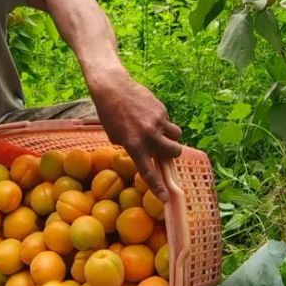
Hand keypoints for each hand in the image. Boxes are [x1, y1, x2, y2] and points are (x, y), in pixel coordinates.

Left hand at [90, 70, 182, 201]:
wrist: (113, 88)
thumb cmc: (109, 113)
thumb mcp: (115, 135)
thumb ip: (130, 146)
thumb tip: (143, 152)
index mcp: (134, 146)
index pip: (149, 172)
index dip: (158, 187)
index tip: (166, 198)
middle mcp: (149, 136)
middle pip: (174, 153)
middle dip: (172, 154)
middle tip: (166, 152)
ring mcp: (158, 122)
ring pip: (176, 136)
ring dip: (171, 137)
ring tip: (160, 132)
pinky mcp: (162, 110)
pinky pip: (168, 121)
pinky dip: (162, 122)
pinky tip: (149, 114)